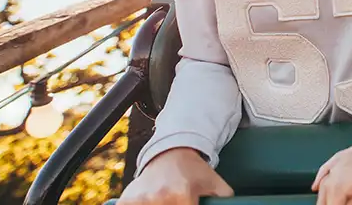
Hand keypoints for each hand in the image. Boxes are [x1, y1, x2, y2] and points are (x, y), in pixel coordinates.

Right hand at [118, 148, 232, 204]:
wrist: (171, 152)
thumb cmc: (194, 171)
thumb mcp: (217, 184)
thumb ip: (225, 201)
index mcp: (183, 195)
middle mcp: (160, 197)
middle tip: (179, 201)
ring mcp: (140, 200)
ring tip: (166, 202)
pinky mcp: (126, 201)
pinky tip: (151, 203)